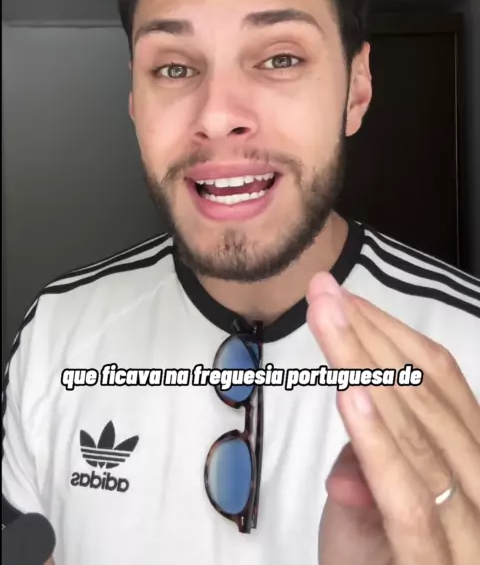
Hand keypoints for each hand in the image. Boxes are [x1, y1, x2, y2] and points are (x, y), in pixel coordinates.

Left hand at [306, 272, 479, 564]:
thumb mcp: (369, 519)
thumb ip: (365, 469)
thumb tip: (351, 425)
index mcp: (472, 461)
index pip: (440, 382)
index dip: (391, 334)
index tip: (342, 297)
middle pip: (427, 397)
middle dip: (370, 338)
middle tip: (323, 292)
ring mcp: (469, 528)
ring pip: (418, 434)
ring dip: (367, 370)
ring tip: (330, 322)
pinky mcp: (437, 564)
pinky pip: (411, 498)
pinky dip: (380, 444)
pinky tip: (352, 397)